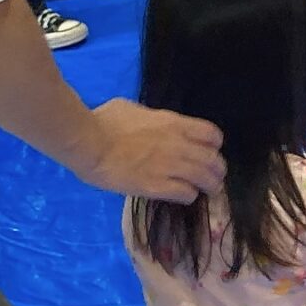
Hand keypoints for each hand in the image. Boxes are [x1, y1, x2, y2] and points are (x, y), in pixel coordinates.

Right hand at [74, 101, 224, 202]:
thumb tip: (149, 121)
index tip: (208, 150)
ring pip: (204, 178)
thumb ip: (149, 117)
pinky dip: (189, 196)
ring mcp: (168, 166)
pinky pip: (185, 193)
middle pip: (213, 159)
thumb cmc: (103, 121)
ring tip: (207, 191)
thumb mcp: (132, 109)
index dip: (214, 145)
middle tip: (213, 177)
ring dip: (209, 186)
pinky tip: (184, 196)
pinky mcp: (156, 186)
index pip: (211, 134)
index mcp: (173, 123)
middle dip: (217, 170)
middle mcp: (177, 144)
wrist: (88, 143)